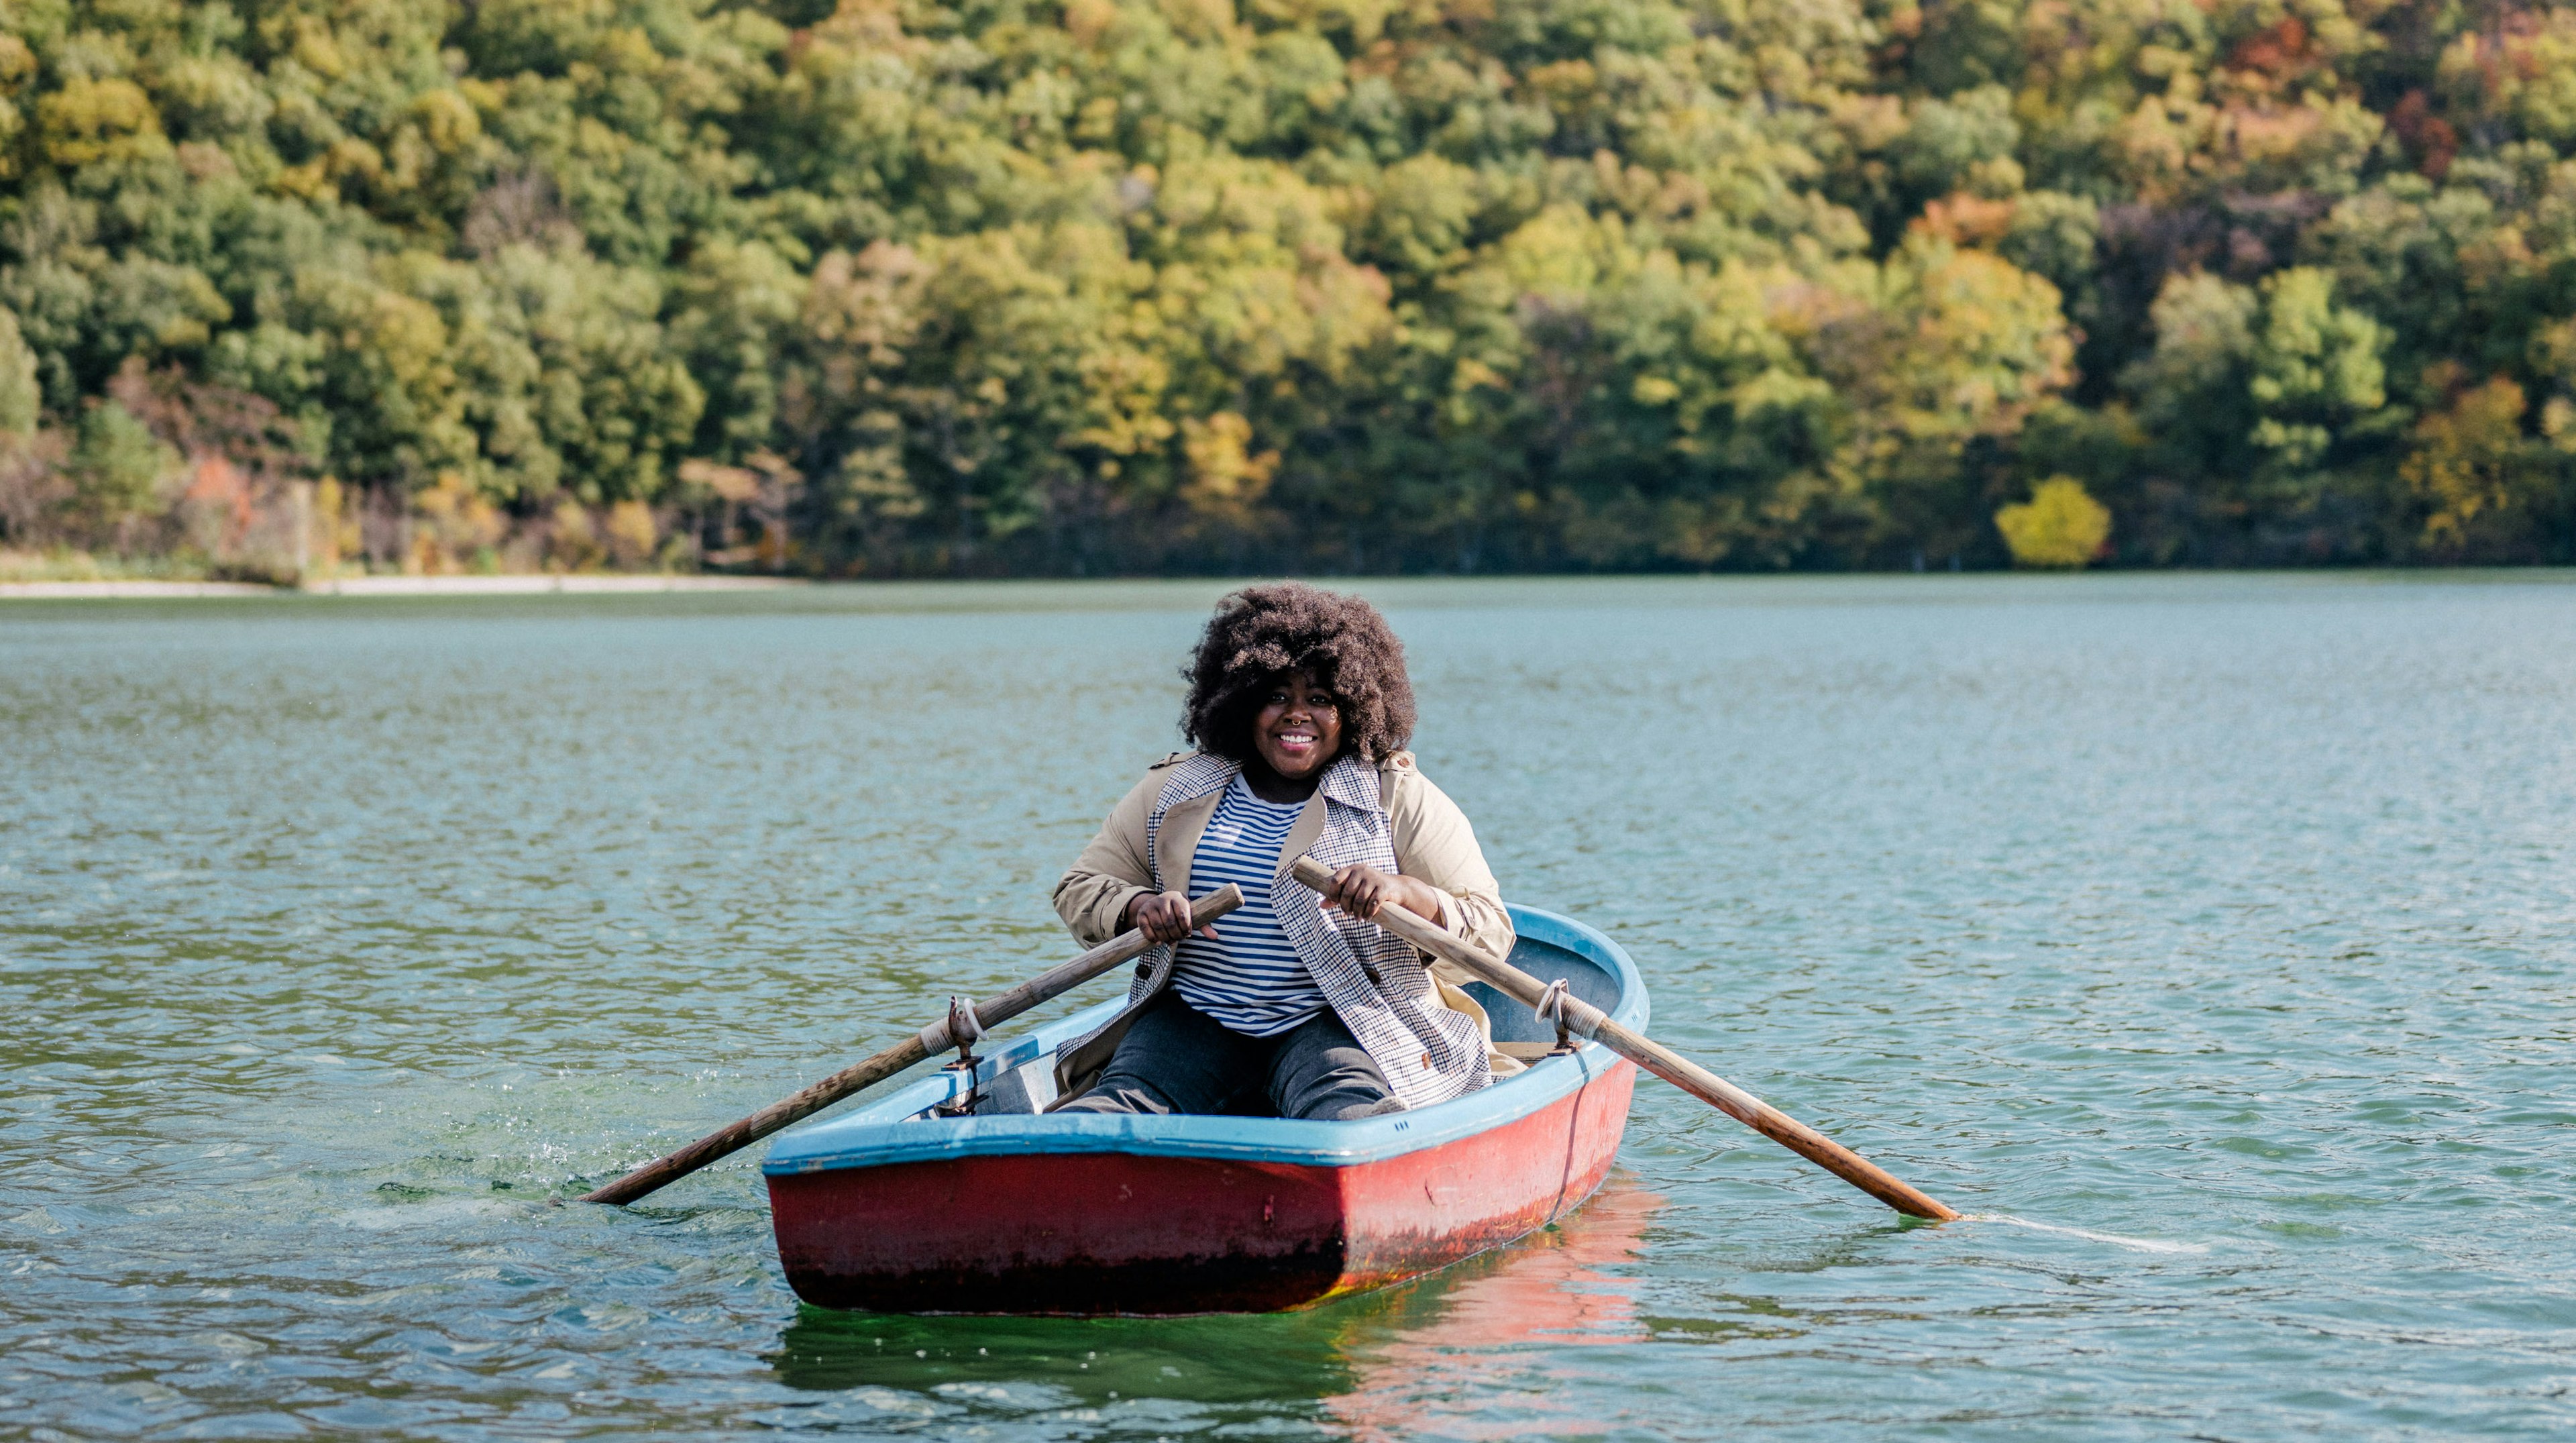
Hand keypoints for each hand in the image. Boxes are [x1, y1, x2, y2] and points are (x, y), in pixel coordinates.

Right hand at [1125, 890, 1215, 943]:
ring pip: (1158, 926)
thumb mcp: (1191, 915)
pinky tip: (1159, 942)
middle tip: (1179, 939)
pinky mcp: (1141, 914)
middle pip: (1170, 922)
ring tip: (1171, 942)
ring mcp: (1150, 905)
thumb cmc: (1179, 911)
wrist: (1157, 904)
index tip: (1188, 934)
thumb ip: (1203, 925)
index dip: (1186, 928)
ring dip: (1165, 938)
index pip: (1183, 914)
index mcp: (1177, 897)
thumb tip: (1215, 937)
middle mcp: (1162, 899)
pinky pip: (1145, 929)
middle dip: (1176, 935)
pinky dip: (1153, 938)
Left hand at [1318, 864, 1441, 924]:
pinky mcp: (1384, 888)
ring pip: (1359, 901)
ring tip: (1358, 918)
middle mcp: (1362, 871)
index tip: (1336, 902)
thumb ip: (1337, 896)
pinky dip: (1368, 914)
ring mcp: (1374, 879)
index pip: (1335, 880)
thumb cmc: (1369, 888)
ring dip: (1357, 913)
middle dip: (1346, 907)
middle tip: (1348, 914)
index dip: (1333, 893)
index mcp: (1352, 869)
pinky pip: (1372, 904)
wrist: (1396, 888)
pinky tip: (1367, 917)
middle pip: (1347, 893)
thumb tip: (1321, 905)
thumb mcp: (1354, 889)